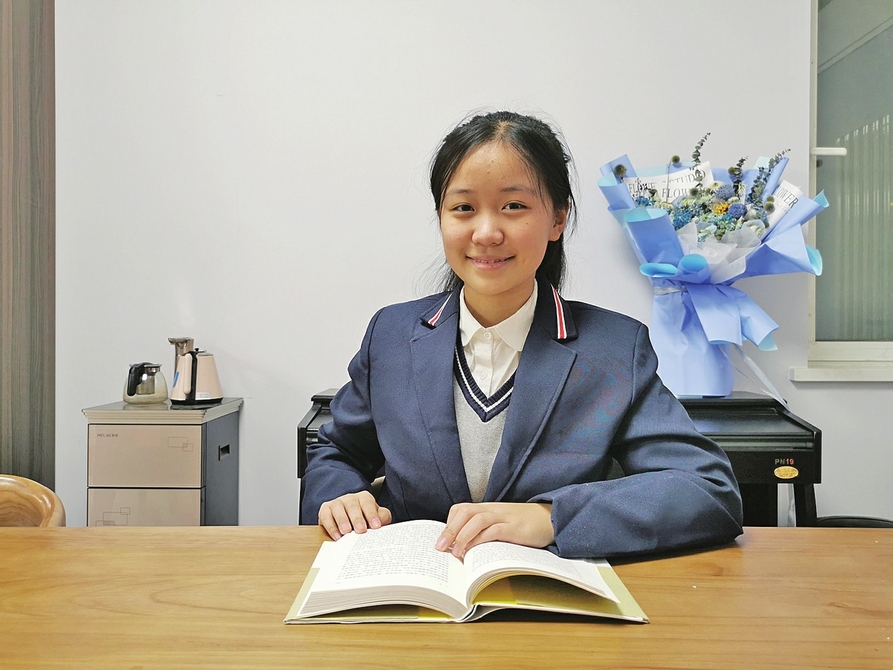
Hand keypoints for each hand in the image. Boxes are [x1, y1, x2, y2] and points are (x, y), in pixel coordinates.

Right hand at [318, 491, 391, 539]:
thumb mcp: (374, 518)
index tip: (376, 526)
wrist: (345, 520)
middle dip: (357, 518)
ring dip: (342, 521)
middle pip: (353, 506)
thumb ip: (381, 518)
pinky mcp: (325, 510)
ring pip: (338, 509)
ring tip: (346, 532)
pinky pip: (326, 516)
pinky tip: (336, 536)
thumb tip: (381, 523)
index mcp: (364, 498)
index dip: (372, 514)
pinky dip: (331, 526)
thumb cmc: (363, 520)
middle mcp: (350, 498)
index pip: (368, 503)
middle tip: (361, 530)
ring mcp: (337, 503)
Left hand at [434, 502, 553, 557]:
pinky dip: (481, 540)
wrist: (550, 518)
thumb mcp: (501, 524)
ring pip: (476, 519)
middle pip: (464, 512)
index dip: (449, 524)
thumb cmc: (524, 525)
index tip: (441, 541)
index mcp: (487, 508)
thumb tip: (463, 549)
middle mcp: (493, 510)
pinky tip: (474, 551)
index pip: (461, 509)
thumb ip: (484, 531)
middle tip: (440, 548)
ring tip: (455, 553)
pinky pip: (494, 531)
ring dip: (462, 536)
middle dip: (449, 530)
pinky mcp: (515, 528)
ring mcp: (504, 517)